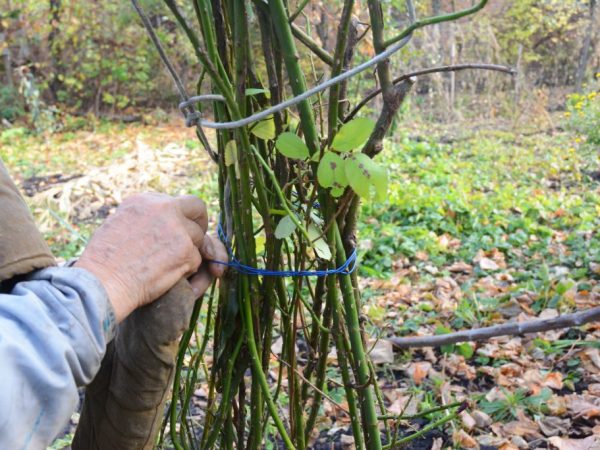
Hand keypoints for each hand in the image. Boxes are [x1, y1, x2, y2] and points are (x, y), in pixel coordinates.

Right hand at [74, 193, 227, 321]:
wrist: (102, 282)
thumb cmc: (104, 261)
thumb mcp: (120, 223)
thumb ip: (146, 218)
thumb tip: (165, 222)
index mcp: (146, 200)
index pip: (177, 201)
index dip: (183, 216)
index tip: (181, 227)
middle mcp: (164, 208)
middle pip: (197, 209)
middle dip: (200, 224)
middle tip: (194, 240)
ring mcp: (178, 229)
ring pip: (197, 238)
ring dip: (187, 252)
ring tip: (163, 265)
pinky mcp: (185, 251)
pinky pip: (195, 260)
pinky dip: (185, 270)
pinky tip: (164, 276)